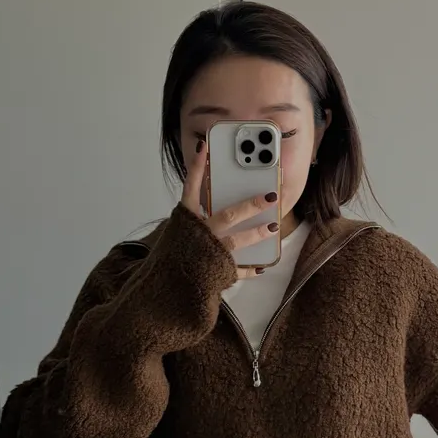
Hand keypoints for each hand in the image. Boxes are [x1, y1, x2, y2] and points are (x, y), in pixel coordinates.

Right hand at [181, 141, 277, 279]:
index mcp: (185, 220)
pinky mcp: (216, 272)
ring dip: (257, 233)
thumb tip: (212, 202)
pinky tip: (262, 267)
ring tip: (274, 226)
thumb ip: (194, 217)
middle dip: (251, 205)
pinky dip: (250, 269)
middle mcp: (199, 234)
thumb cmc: (171, 258)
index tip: (206, 147)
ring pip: (238, 240)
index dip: (199, 167)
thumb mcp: (178, 231)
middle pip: (229, 215)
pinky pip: (237, 270)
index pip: (191, 188)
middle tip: (270, 197)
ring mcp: (209, 253)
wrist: (162, 289)